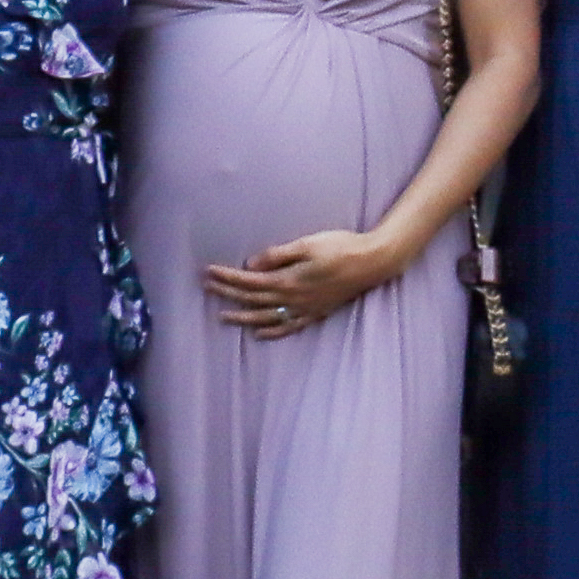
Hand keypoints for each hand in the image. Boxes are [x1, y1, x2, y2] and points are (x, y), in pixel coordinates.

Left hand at [208, 228, 403, 339]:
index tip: (208, 273)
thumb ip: (277, 256)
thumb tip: (251, 266)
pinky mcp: (317, 312)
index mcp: (288, 280)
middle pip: (253, 299)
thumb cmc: (340, 247)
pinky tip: (260, 333)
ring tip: (224, 317)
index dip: (227, 278)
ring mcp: (305, 308)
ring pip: (267, 317)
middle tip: (206, 289)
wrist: (372, 262)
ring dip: (243, 317)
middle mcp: (293, 299)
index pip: (249, 282)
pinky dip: (272, 331)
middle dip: (228, 294)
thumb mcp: (306, 245)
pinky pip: (289, 327)